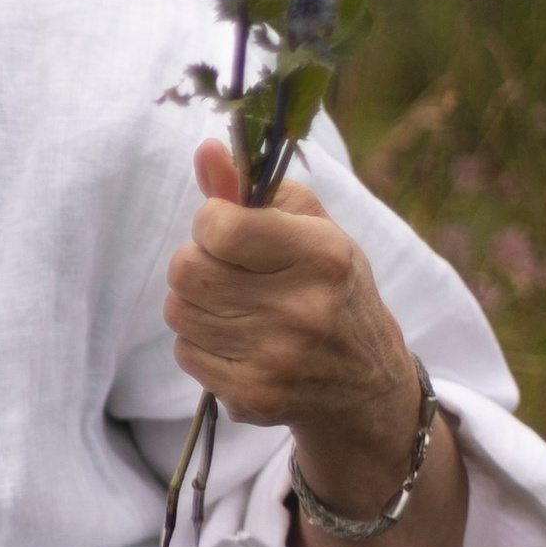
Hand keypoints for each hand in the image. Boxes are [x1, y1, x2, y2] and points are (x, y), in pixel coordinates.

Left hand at [168, 137, 464, 546]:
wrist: (366, 382)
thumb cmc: (329, 288)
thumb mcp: (309, 228)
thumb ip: (251, 188)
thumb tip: (205, 150)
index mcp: (323, 255)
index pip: (220, 227)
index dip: (210, 222)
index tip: (226, 230)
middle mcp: (304, 309)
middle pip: (187, 270)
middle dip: (196, 262)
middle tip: (225, 270)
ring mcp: (278, 358)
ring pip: (179, 312)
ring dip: (194, 304)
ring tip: (233, 306)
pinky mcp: (255, 396)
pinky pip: (186, 354)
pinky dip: (200, 344)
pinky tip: (236, 341)